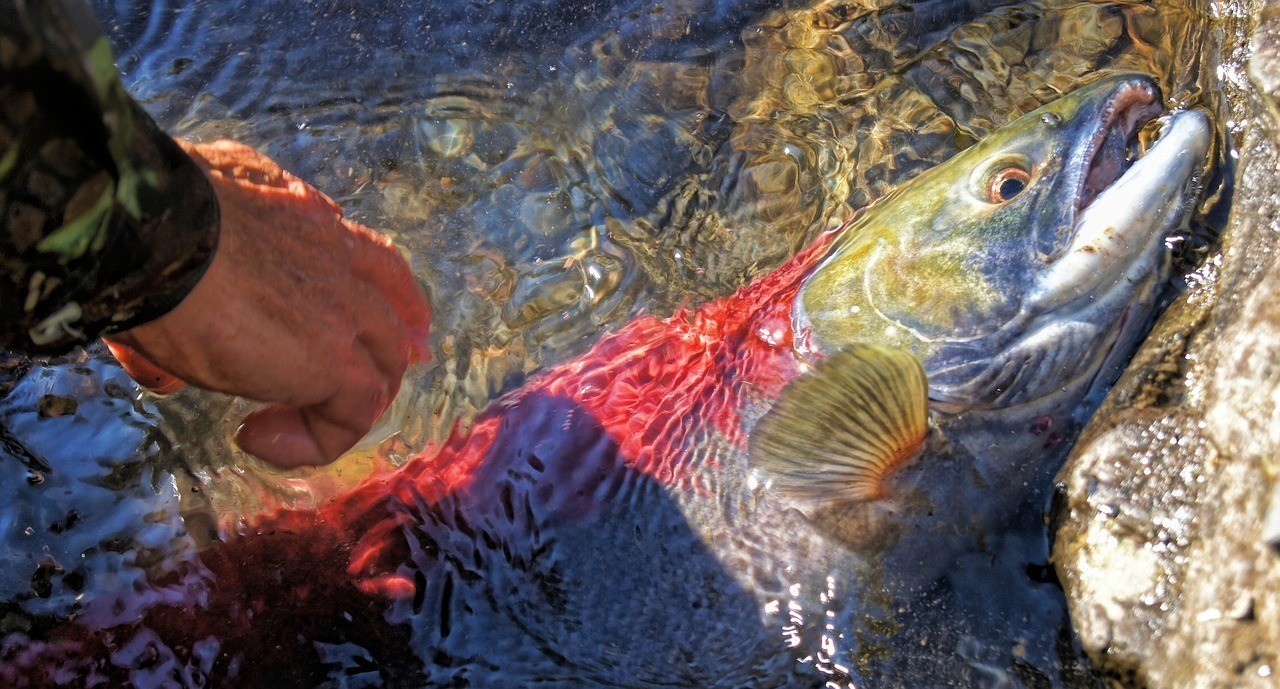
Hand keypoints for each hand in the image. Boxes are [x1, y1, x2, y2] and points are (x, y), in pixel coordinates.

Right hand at [104, 140, 430, 467]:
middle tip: (365, 387)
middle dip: (391, 349)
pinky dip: (317, 439)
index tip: (381, 320)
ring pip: (382, 363)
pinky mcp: (335, 360)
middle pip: (390, 309)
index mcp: (301, 214)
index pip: (360, 256)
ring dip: (345, 402)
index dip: (377, 292)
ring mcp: (344, 307)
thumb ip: (184, 281)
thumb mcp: (176, 235)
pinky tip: (256, 439)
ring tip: (278, 425)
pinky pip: (353, 414)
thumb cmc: (143, 224)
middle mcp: (335, 253)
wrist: (151, 233)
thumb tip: (161, 361)